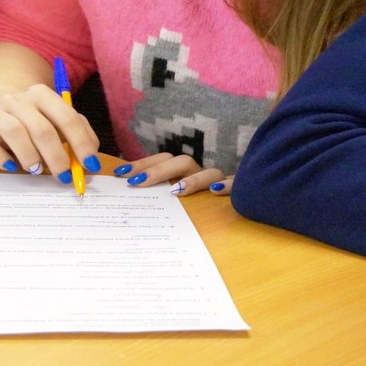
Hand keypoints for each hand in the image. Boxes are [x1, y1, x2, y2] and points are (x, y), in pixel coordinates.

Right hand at [0, 82, 101, 179]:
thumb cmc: (27, 118)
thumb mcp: (52, 118)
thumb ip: (76, 132)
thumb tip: (90, 157)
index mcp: (42, 95)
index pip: (68, 118)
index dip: (81, 143)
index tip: (89, 165)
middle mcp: (17, 100)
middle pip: (43, 129)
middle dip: (57, 157)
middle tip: (63, 176)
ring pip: (15, 133)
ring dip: (30, 156)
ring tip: (36, 170)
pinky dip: (1, 159)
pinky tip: (11, 166)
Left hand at [114, 151, 229, 194]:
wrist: (244, 197)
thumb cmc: (195, 204)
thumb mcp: (171, 193)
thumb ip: (154, 191)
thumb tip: (125, 187)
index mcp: (183, 172)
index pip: (162, 160)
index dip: (142, 164)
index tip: (120, 174)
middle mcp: (200, 173)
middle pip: (182, 162)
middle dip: (159, 171)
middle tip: (137, 182)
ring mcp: (219, 182)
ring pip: (209, 173)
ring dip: (193, 180)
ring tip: (176, 191)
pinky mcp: (238, 191)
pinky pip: (235, 186)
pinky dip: (228, 186)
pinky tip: (217, 192)